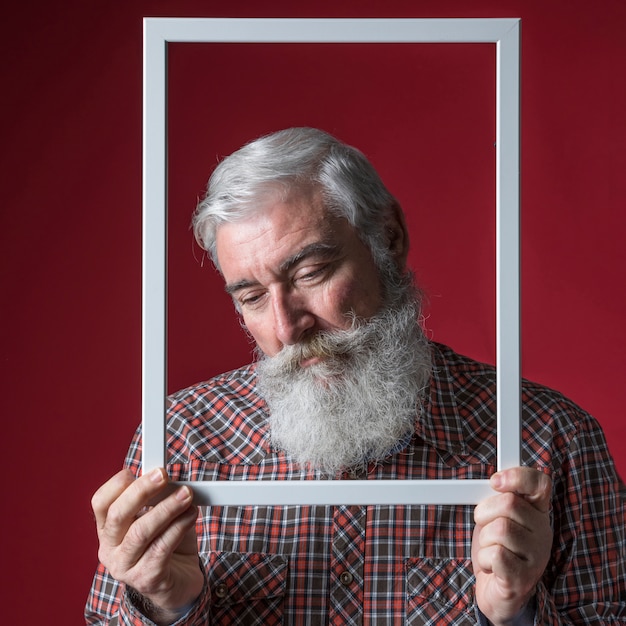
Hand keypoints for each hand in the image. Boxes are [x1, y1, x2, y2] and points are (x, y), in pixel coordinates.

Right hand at [92, 468, 203, 624]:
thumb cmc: (167, 544)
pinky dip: (178, 527)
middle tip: (163, 475)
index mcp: (108, 530)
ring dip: (166, 508)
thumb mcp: (158, 516)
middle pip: (117, 515)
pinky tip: (191, 515)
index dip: (116, 485)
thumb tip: (164, 477)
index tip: (136, 469)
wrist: (180, 583)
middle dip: (141, 491)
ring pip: (141, 532)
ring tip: (186, 495)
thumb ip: (156, 498)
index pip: (100, 503)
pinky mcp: (147, 579)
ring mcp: (126, 567)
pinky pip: (161, 549)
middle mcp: (110, 549)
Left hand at [472, 467, 551, 624]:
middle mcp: (543, 532)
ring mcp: (537, 557)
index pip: (540, 483)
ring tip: (490, 550)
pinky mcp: (523, 578)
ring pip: (499, 529)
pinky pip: (495, 554)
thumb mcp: (497, 516)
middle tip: (485, 526)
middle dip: (485, 512)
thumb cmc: (496, 549)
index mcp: (538, 512)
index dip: (517, 476)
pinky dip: (484, 559)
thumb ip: (499, 497)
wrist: (497, 591)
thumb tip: (495, 480)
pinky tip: (491, 566)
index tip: (495, 482)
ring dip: (484, 539)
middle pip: (508, 502)